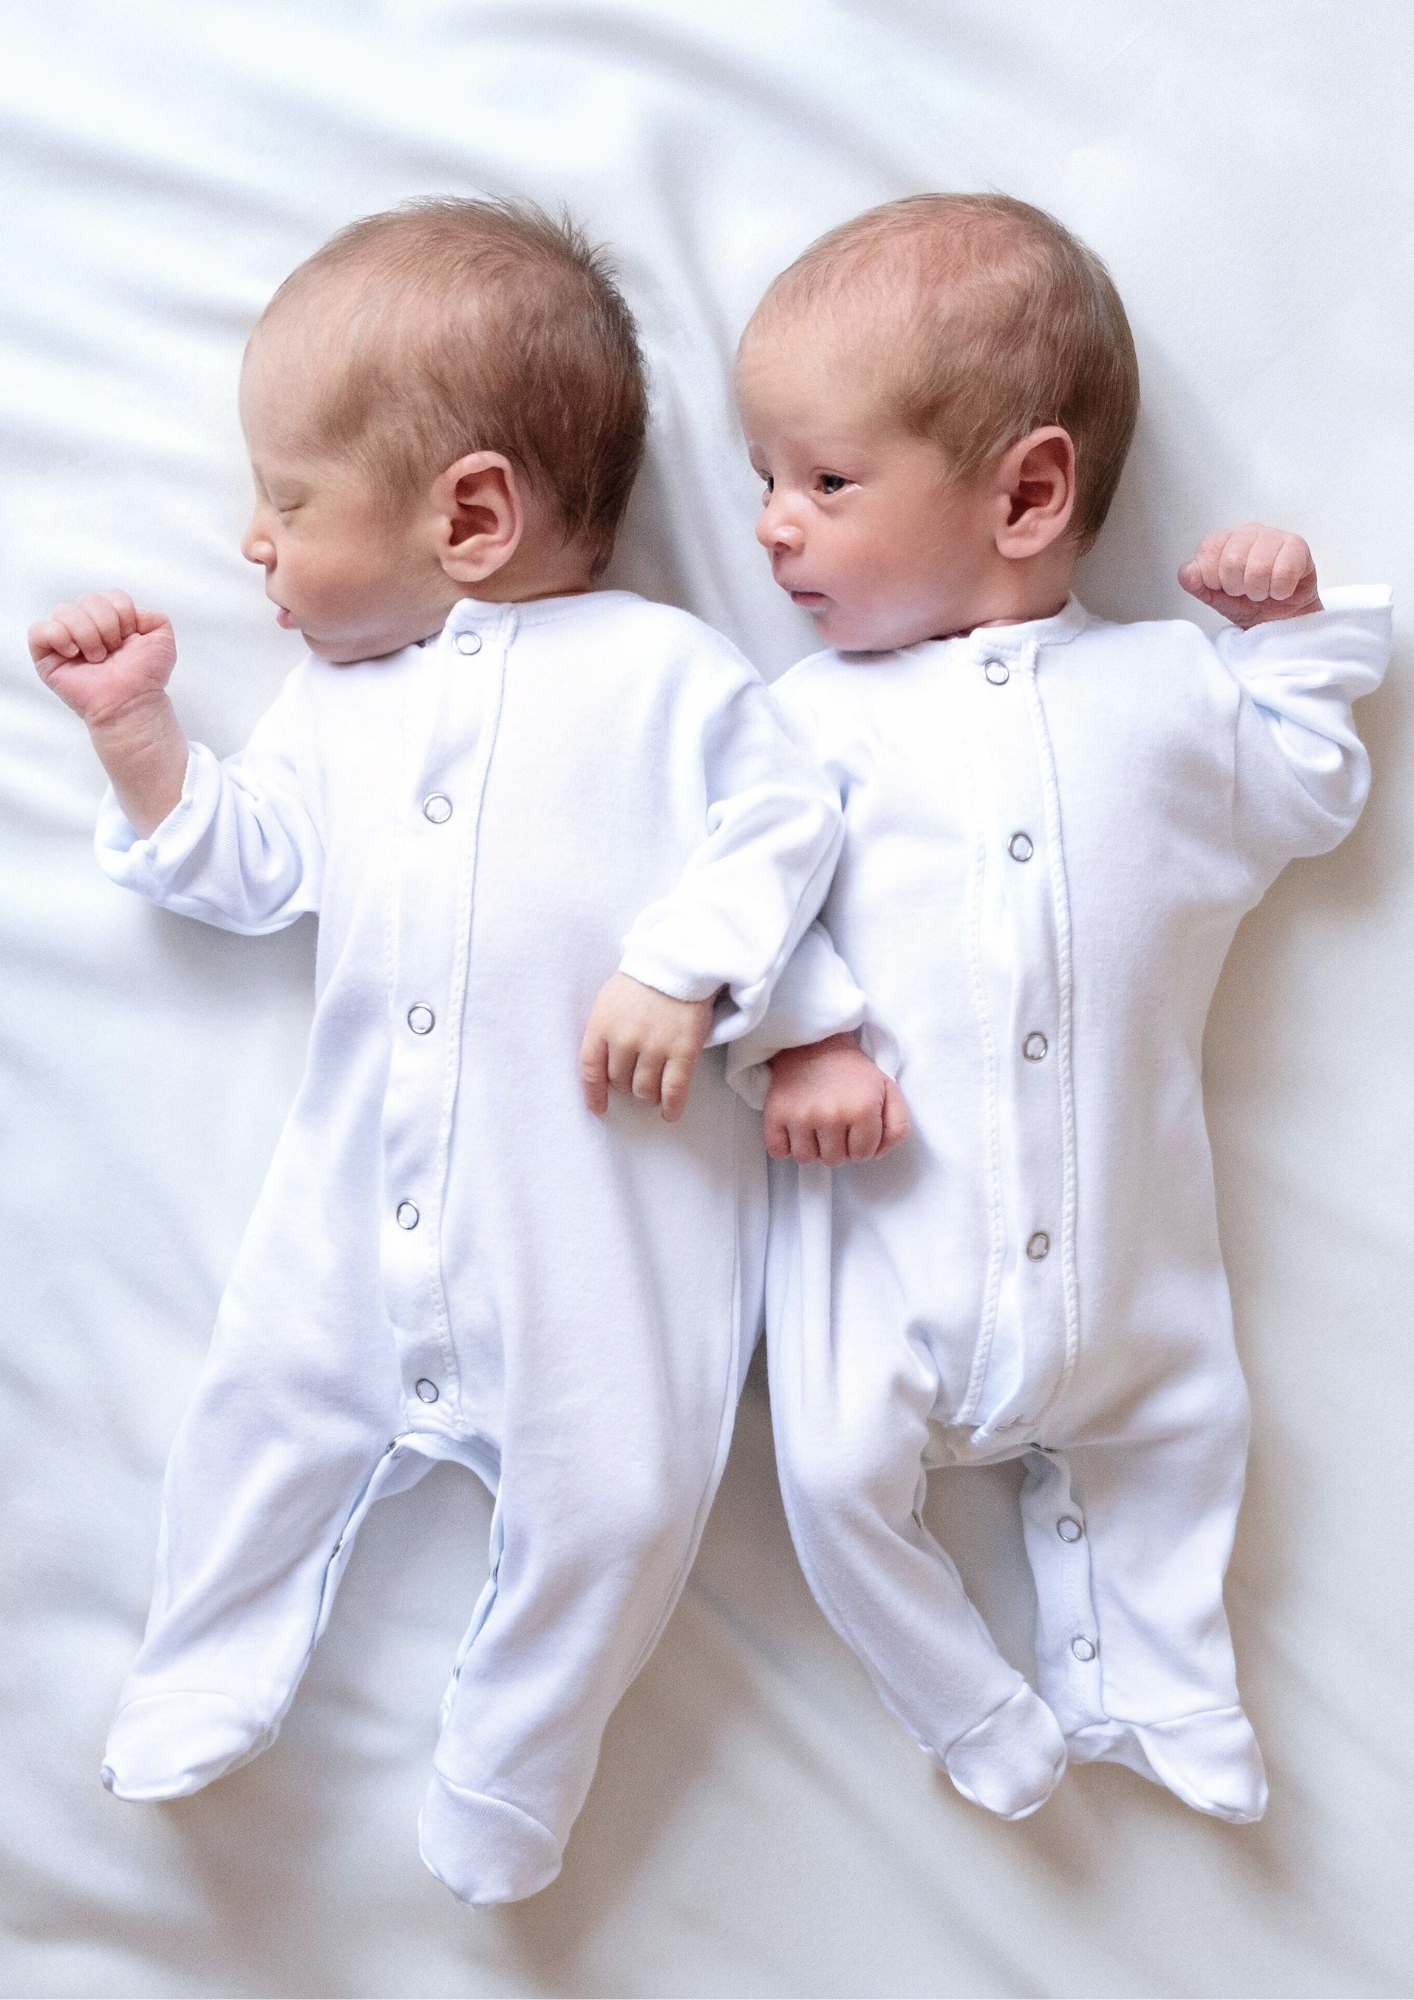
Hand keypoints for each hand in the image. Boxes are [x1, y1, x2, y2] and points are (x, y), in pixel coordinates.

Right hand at [29, 589, 176, 726]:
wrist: (132, 700)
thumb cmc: (146, 675)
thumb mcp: (162, 639)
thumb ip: (155, 616)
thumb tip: (134, 612)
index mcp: (109, 620)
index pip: (110, 595)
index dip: (123, 613)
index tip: (129, 637)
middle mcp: (86, 626)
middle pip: (88, 599)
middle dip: (106, 624)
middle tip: (112, 651)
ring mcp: (64, 640)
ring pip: (64, 610)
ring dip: (87, 634)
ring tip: (96, 658)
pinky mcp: (45, 655)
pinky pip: (38, 629)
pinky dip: (58, 636)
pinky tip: (73, 653)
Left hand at [580, 972, 716, 1121]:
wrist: (679, 964)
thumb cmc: (641, 981)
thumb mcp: (608, 1001)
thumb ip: (602, 1031)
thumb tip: (601, 1066)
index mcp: (602, 1026)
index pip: (591, 1071)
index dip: (594, 1094)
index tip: (599, 1107)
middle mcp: (625, 1041)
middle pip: (619, 1083)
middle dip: (625, 1085)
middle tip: (634, 1079)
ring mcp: (655, 1047)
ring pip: (644, 1091)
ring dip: (647, 1095)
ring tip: (652, 1090)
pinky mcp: (683, 1052)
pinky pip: (673, 1091)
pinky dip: (671, 1107)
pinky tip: (670, 1113)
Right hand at [763, 1033, 909, 1164]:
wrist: (814, 1042)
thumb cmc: (852, 1070)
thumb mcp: (888, 1090)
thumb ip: (896, 1126)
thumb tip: (876, 1155)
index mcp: (863, 1110)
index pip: (863, 1155)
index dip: (860, 1144)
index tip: (853, 1126)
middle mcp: (832, 1115)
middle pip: (834, 1159)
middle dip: (835, 1145)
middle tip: (832, 1121)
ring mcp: (801, 1116)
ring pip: (806, 1158)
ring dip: (810, 1146)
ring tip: (813, 1123)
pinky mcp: (776, 1114)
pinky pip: (778, 1151)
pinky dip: (784, 1144)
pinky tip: (793, 1127)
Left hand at [1178, 525, 1320, 628]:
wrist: (1279, 620)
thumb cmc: (1248, 604)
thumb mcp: (1215, 598)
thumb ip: (1197, 584)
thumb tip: (1187, 573)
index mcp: (1224, 540)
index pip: (1209, 548)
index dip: (1213, 577)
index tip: (1223, 588)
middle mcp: (1248, 532)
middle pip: (1232, 560)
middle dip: (1237, 587)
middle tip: (1246, 593)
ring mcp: (1274, 536)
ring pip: (1259, 566)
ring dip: (1260, 590)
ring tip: (1263, 592)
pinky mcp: (1298, 546)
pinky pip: (1285, 570)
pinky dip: (1280, 590)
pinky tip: (1281, 591)